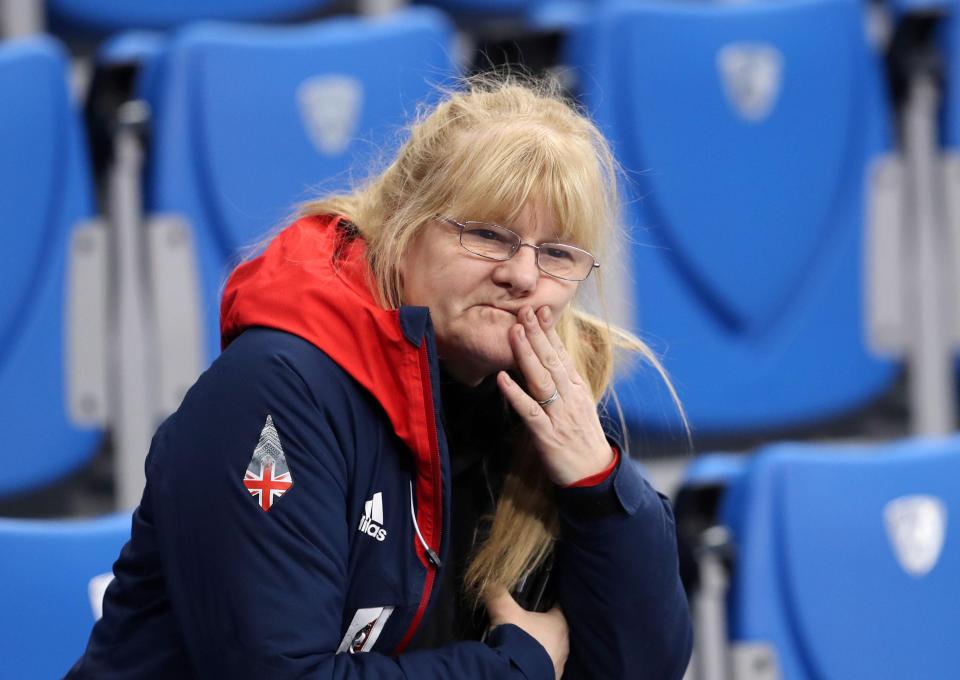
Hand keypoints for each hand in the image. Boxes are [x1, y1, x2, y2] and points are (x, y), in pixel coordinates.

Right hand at [485, 587, 568, 678]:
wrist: (516, 677)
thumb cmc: (518, 640)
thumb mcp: (504, 611)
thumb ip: (497, 594)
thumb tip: (488, 580)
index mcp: (559, 624)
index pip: (558, 606)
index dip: (548, 600)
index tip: (538, 597)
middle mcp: (564, 644)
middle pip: (554, 628)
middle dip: (541, 624)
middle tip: (525, 619)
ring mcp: (559, 663)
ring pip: (550, 648)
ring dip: (539, 644)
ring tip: (522, 641)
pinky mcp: (551, 677)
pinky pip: (545, 664)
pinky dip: (536, 660)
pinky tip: (523, 658)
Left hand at [497, 306, 613, 485]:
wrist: (594, 473)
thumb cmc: (582, 439)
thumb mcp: (578, 406)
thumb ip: (564, 385)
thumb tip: (548, 364)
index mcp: (577, 389)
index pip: (562, 354)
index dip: (550, 332)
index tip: (540, 310)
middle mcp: (570, 397)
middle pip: (551, 360)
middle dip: (537, 333)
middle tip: (524, 310)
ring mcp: (559, 415)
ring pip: (541, 379)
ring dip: (526, 354)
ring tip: (514, 332)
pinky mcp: (548, 434)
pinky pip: (529, 411)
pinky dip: (515, 393)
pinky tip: (502, 378)